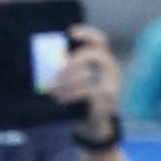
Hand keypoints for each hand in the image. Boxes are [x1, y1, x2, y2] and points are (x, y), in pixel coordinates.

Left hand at [51, 25, 123, 141]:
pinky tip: (60, 99)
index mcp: (103, 61)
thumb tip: (48, 61)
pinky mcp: (106, 99)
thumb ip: (68, 70)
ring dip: (65, 81)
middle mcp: (112, 69)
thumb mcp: (75, 82)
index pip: (100, 40)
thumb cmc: (81, 101)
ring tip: (53, 90)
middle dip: (74, 59)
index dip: (87, 33)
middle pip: (95, 53)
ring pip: (87, 73)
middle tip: (58, 69)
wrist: (93, 128)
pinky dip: (70, 93)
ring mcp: (112, 84)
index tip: (70, 32)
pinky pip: (87, 90)